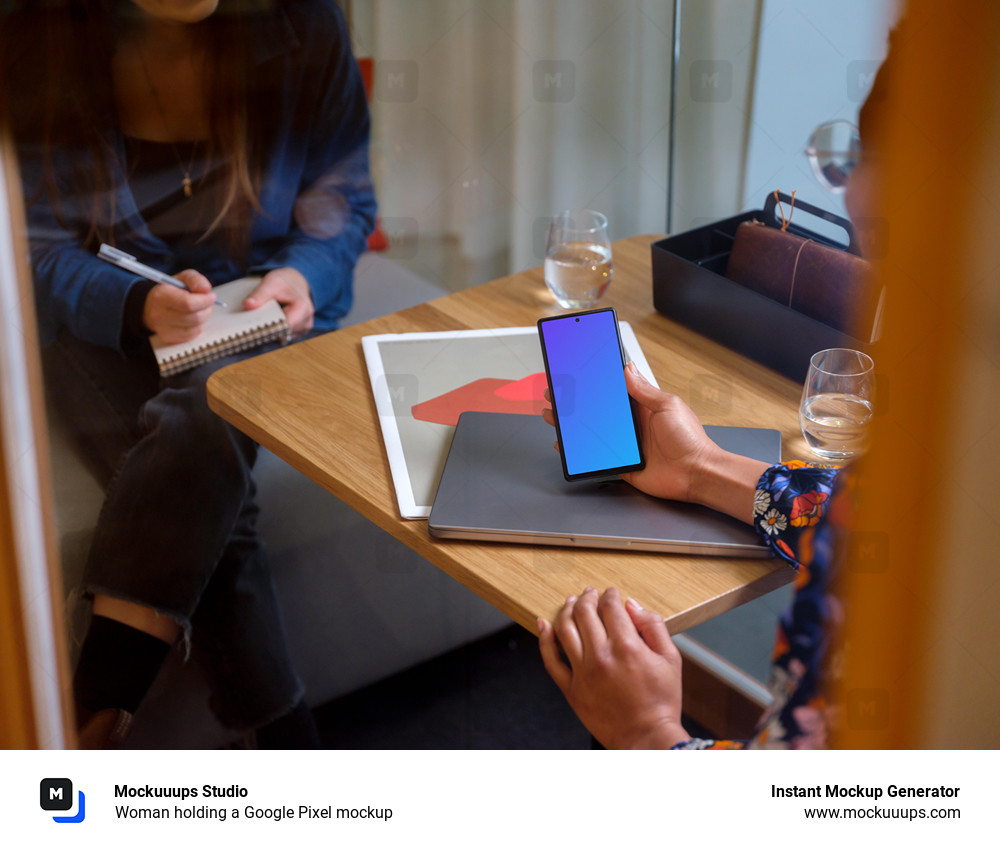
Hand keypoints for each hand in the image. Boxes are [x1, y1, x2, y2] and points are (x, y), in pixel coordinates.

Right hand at [142, 269, 216, 343]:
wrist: (153, 306)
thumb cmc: (171, 290)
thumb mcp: (183, 278)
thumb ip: (196, 280)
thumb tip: (205, 289)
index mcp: (161, 296)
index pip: (188, 303)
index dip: (205, 300)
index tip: (211, 296)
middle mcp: (160, 315)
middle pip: (195, 317)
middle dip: (207, 309)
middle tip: (209, 302)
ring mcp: (164, 329)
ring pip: (196, 328)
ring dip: (205, 318)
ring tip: (201, 309)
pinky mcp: (169, 338)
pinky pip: (193, 335)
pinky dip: (199, 326)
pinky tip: (195, 318)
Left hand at [244, 267, 313, 337]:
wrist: (296, 282)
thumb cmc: (285, 282)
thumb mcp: (271, 282)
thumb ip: (259, 294)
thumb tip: (247, 304)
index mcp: (302, 308)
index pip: (284, 326)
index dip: (270, 326)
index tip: (256, 323)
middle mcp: (306, 321)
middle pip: (283, 333)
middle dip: (269, 328)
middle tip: (259, 318)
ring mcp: (304, 328)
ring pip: (283, 336)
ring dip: (273, 330)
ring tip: (268, 316)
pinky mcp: (300, 332)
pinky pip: (285, 336)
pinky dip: (277, 331)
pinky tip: (274, 320)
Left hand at [538, 587, 687, 748]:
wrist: (646, 739)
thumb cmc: (661, 702)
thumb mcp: (671, 659)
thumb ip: (653, 626)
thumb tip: (632, 605)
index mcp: (626, 646)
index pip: (610, 606)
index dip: (609, 594)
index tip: (610, 593)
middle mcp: (601, 656)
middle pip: (584, 612)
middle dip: (587, 597)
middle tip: (590, 593)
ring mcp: (582, 673)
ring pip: (564, 629)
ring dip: (567, 610)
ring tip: (571, 602)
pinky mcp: (571, 689)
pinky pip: (550, 660)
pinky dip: (544, 639)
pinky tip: (544, 624)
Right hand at [540, 363, 716, 501]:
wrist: (696, 474)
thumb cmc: (690, 440)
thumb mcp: (667, 406)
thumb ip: (644, 390)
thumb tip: (627, 369)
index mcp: (642, 407)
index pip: (613, 390)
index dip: (594, 382)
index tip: (576, 372)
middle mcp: (632, 425)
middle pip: (596, 411)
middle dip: (575, 402)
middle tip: (555, 393)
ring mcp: (625, 445)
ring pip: (591, 432)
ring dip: (571, 425)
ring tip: (553, 415)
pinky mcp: (622, 464)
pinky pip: (595, 457)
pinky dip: (579, 452)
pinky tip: (565, 446)